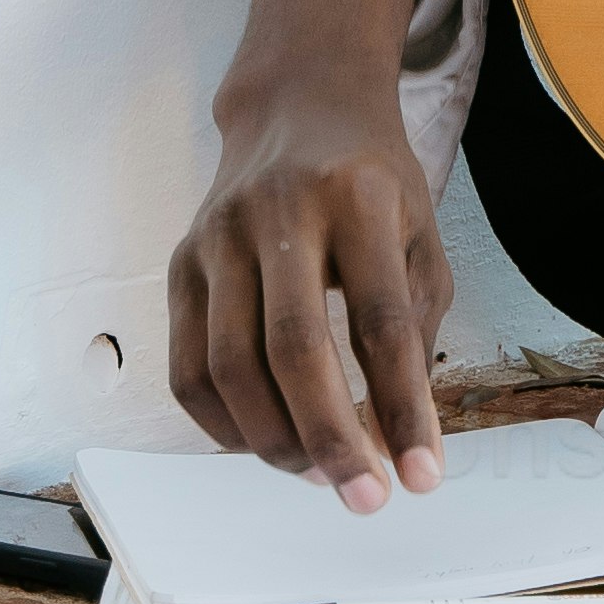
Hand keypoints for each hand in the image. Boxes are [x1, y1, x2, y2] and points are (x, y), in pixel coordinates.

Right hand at [171, 0, 453, 501]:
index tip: (422, 477)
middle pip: (294, 349)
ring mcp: (219, 237)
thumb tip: (401, 442)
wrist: (298, 105)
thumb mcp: (419, 239)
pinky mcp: (181, 262)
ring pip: (229, 366)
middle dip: (331, 439)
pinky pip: (187, 366)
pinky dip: (222, 422)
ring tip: (320, 471)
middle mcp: (281, 214)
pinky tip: (264, 440)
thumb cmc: (373, 183)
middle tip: (363, 498)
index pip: (383, 325)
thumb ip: (415, 333)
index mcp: (359, 202)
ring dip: (275, 439)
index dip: (403, 410)